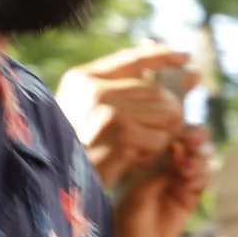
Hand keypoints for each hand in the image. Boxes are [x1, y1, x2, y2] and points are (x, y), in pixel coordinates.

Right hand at [58, 46, 190, 190]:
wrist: (52, 180)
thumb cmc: (72, 148)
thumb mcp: (86, 110)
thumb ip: (121, 89)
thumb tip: (184, 70)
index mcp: (83, 78)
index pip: (133, 59)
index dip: (163, 56)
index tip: (186, 58)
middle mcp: (96, 90)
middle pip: (158, 92)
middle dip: (168, 113)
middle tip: (161, 132)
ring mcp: (109, 112)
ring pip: (165, 114)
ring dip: (160, 135)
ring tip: (138, 147)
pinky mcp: (122, 136)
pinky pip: (159, 139)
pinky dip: (152, 153)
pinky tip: (131, 160)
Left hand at [114, 127, 213, 236]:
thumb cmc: (128, 220)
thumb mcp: (141, 191)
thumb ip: (161, 171)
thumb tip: (177, 147)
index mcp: (152, 162)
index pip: (173, 139)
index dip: (181, 133)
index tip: (180, 136)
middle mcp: (169, 170)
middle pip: (192, 146)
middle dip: (197, 141)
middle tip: (193, 143)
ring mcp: (181, 184)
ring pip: (201, 163)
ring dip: (199, 161)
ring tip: (186, 170)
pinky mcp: (190, 200)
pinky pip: (203, 183)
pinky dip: (201, 178)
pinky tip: (190, 183)